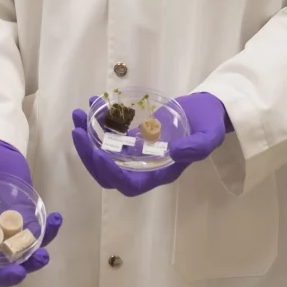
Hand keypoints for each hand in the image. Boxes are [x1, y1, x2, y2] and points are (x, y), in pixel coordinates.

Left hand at [71, 92, 229, 196]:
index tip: (97, 154)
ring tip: (78, 113)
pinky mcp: (133, 136)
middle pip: (109, 173)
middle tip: (77, 130)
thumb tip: (173, 154)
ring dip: (87, 137)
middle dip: (89, 155)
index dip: (110, 174)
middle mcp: (144, 166)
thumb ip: (195, 148)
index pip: (129, 185)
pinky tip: (93, 102)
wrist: (209, 109)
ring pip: (105, 153)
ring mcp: (137, 151)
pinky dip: (98, 121)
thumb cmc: (210, 124)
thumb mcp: (209, 136)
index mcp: (160, 173)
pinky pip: (110, 134)